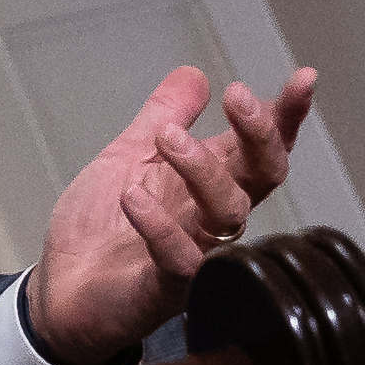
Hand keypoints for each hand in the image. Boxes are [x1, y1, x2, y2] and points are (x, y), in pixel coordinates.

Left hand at [25, 65, 318, 364]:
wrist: (60, 291)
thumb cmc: (101, 231)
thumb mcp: (129, 156)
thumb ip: (163, 116)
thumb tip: (194, 73)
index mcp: (209, 182)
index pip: (261, 147)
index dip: (286, 116)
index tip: (303, 79)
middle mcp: (211, 217)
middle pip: (263, 177)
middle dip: (259, 134)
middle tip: (236, 97)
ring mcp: (196, 253)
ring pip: (228, 212)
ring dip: (202, 169)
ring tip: (166, 138)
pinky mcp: (167, 288)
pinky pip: (181, 258)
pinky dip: (159, 225)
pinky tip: (133, 199)